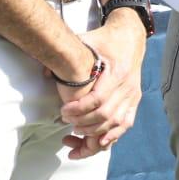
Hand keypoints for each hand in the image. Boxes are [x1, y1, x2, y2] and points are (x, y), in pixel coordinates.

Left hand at [57, 13, 147, 157]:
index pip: (97, 99)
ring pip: (115, 123)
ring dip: (94, 132)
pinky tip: (97, 143)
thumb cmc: (104, 40)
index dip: (78, 110)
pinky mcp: (134, 99)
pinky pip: (125, 123)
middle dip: (83, 123)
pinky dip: (112, 135)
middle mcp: (128, 86)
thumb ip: (65, 55)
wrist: (129, 37)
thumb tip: (44, 73)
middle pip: (105, 115)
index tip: (63, 111)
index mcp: (116, 72)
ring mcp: (133, 94)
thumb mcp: (85, 42)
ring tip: (75, 132)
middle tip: (65, 122)